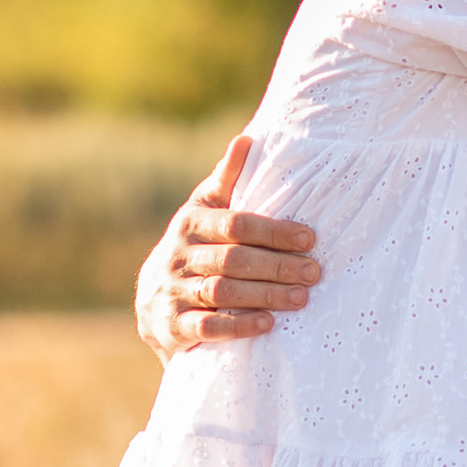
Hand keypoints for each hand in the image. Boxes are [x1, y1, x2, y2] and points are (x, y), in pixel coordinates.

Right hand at [136, 134, 320, 355]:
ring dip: (264, 295)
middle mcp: (178, 256)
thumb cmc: (194, 247)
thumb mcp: (203, 212)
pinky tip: (268, 324)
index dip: (273, 231)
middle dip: (277, 266)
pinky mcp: (173, 326)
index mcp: (191, 223)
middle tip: (314, 272)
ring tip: (301, 298)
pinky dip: (238, 326)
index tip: (309, 238)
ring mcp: (173, 292)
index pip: (236, 224)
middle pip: (232, 260)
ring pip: (222, 292)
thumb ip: (227, 181)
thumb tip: (248, 138)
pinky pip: (207, 327)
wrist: (153, 302)